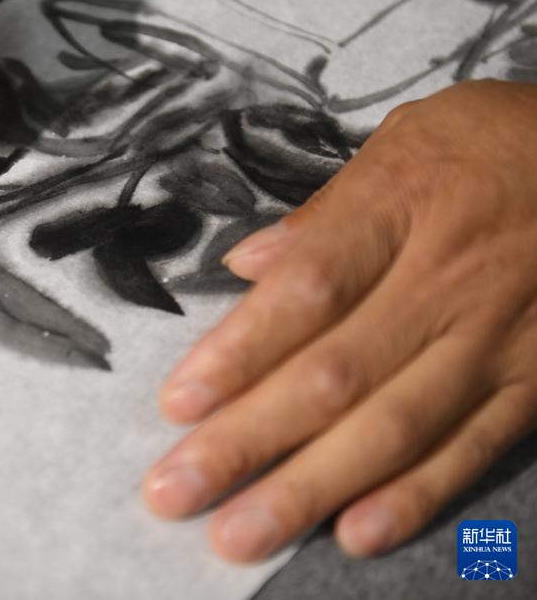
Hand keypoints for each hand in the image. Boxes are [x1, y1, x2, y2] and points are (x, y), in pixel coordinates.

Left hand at [144, 80, 536, 560]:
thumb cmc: (497, 143)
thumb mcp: (406, 141)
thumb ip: (324, 212)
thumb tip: (243, 264)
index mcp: (399, 209)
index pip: (308, 290)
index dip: (239, 352)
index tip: (177, 404)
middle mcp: (443, 284)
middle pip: (334, 375)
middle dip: (248, 441)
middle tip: (175, 492)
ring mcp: (493, 341)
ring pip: (393, 426)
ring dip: (310, 488)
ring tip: (241, 535)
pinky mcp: (535, 381)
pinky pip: (472, 446)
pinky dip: (415, 495)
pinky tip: (353, 534)